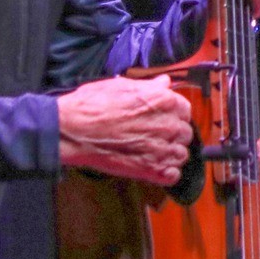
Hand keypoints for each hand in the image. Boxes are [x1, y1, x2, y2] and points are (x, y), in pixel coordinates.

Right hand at [56, 74, 193, 185]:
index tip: (162, 118)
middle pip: (184, 133)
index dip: (173, 114)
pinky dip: (165, 173)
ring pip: (181, 154)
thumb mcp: (122, 86)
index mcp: (164, 101)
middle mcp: (168, 125)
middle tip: (153, 135)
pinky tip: (152, 166)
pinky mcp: (151, 170)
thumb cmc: (93, 105)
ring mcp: (161, 149)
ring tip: (151, 151)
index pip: (185, 109)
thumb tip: (164, 82)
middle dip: (172, 134)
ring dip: (170, 154)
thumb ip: (149, 86)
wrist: (74, 130)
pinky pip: (172, 175)